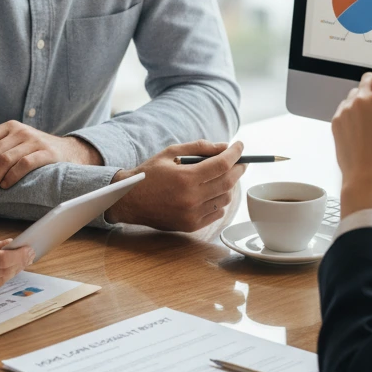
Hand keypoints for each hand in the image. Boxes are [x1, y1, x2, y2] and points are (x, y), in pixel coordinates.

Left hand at [0, 122, 101, 199]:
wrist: (70, 151)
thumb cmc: (36, 147)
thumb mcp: (13, 137)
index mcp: (8, 127)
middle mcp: (19, 131)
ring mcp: (33, 141)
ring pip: (4, 160)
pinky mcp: (46, 153)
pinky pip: (24, 164)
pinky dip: (12, 176)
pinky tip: (5, 186)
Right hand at [106, 140, 245, 231]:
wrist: (130, 200)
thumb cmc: (150, 173)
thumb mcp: (171, 152)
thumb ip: (199, 147)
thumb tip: (224, 147)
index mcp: (185, 178)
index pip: (222, 164)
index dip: (235, 154)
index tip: (240, 146)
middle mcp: (191, 198)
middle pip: (228, 182)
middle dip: (238, 169)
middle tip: (241, 161)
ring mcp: (192, 214)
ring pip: (225, 198)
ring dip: (229, 185)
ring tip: (224, 176)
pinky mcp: (191, 225)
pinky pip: (217, 213)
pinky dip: (220, 201)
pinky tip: (213, 192)